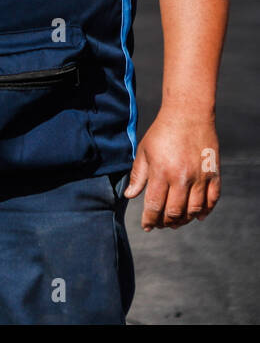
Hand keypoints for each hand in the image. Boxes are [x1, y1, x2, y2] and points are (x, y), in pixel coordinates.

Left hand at [123, 112, 220, 230]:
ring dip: (184, 220)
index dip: (150, 220)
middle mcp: (182, 178)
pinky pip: (212, 199)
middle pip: (174, 211)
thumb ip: (137, 175)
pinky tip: (198, 216)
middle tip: (161, 225)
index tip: (146, 226)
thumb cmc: (162, 133)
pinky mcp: (213, 174)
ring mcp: (200, 177)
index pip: (154, 205)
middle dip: (166, 223)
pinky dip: (206, 211)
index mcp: (161, 173)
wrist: (188, 115)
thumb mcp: (144, 152)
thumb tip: (129, 196)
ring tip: (176, 222)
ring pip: (194, 209)